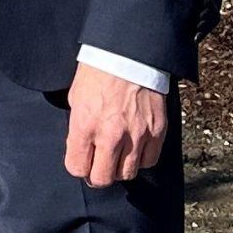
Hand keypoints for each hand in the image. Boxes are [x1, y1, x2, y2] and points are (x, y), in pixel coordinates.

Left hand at [62, 61, 167, 186]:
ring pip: (127, 174)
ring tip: (117, 154)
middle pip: (102, 178)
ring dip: (120, 167)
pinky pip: (149, 161)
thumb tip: (80, 149)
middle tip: (98, 163)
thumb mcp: (76, 98)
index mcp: (85, 125)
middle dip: (97, 173)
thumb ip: (78, 128)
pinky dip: (141, 158)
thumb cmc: (99, 71)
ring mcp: (136, 135)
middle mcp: (111, 135)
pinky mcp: (156, 132)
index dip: (78, 166)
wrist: (129, 53)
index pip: (77, 168)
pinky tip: (135, 147)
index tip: (81, 160)